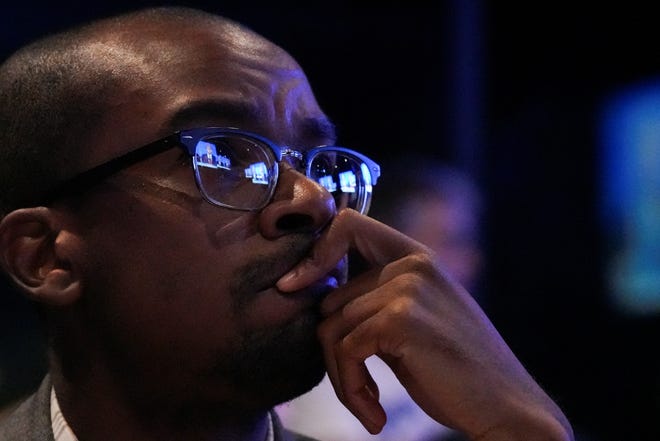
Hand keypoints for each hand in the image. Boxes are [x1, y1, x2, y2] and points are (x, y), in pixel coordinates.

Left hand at [277, 209, 572, 440]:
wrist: (506, 407)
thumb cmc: (454, 370)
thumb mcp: (411, 320)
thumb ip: (372, 299)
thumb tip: (308, 292)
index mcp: (415, 256)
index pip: (346, 224)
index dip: (315, 252)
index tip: (294, 287)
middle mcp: (412, 262)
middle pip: (330, 296)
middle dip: (333, 349)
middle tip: (356, 386)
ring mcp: (408, 287)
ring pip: (331, 326)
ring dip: (342, 376)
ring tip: (367, 403)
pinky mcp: (401, 318)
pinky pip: (345, 349)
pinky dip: (350, 388)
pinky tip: (374, 414)